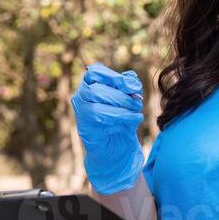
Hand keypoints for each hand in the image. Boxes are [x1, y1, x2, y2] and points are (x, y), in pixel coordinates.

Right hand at [70, 62, 144, 194]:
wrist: (116, 147)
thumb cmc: (121, 119)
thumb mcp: (128, 98)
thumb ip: (129, 86)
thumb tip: (132, 79)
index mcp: (89, 84)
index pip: (94, 72)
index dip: (114, 76)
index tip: (134, 86)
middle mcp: (80, 97)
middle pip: (96, 90)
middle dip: (121, 96)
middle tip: (138, 103)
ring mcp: (80, 114)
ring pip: (96, 107)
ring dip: (121, 109)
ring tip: (137, 114)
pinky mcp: (85, 130)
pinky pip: (99, 123)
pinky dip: (120, 121)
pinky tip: (131, 123)